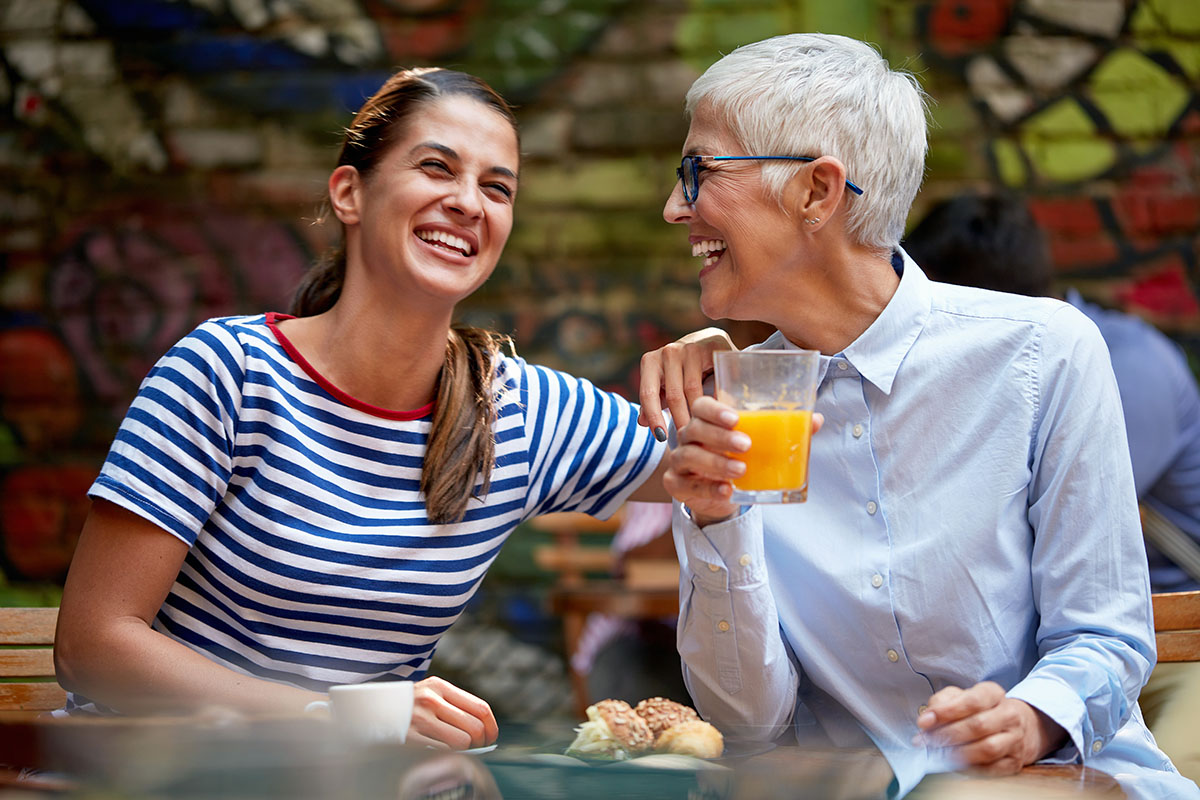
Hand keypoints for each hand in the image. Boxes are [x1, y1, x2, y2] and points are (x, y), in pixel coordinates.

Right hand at [406, 676, 498, 749]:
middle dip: (481, 742)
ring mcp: (420, 718)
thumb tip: (481, 728)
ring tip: (458, 750)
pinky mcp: (410, 737)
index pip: (480, 707)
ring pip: (463, 741)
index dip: (491, 726)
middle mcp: (431, 699)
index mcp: (439, 686)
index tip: (491, 737)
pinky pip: (443, 751)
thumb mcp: (428, 694)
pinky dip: (449, 755)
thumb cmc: (405, 706)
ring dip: (465, 750)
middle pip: (475, 726)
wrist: (368, 710)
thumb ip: (452, 705)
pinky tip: (442, 752)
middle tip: (476, 747)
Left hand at [638, 328, 735, 436]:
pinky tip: (718, 414)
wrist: (707, 342)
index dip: (654, 417)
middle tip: (689, 442)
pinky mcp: (711, 347)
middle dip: (680, 420)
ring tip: (703, 432)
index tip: (661, 438)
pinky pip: (713, 379)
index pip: (648, 393)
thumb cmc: (681, 370)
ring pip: (693, 389)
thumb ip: (654, 402)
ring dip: (698, 413)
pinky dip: (714, 399)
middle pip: (673, 394)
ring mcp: (690, 348)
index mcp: (650, 362)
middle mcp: (667, 352)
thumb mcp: (664, 385)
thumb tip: (642, 423)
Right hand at [665, 396, 822, 526]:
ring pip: (690, 455)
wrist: (721, 492)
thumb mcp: (760, 444)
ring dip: (716, 463)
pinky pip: (687, 484)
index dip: (715, 410)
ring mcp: (679, 461)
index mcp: (706, 420)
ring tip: (741, 470)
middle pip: (695, 428)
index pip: (702, 406)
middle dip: (720, 437)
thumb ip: (783, 430)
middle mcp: (688, 436)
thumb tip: (815, 420)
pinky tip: (727, 490)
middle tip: (746, 445)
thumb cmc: (738, 458)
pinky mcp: (676, 484)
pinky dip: (708, 487)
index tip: (736, 419)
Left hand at [915, 681, 1066, 774]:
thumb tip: (926, 721)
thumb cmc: (980, 711)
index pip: (972, 701)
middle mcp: (1009, 715)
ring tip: (939, 754)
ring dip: (958, 754)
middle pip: (978, 726)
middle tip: (927, 741)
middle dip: (948, 735)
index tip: (924, 722)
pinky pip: (991, 769)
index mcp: (993, 693)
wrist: (1016, 727)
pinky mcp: (1015, 762)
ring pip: (987, 749)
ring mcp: (1015, 740)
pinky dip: (969, 769)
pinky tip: (954, 764)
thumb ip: (941, 703)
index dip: (946, 712)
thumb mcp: (960, 697)